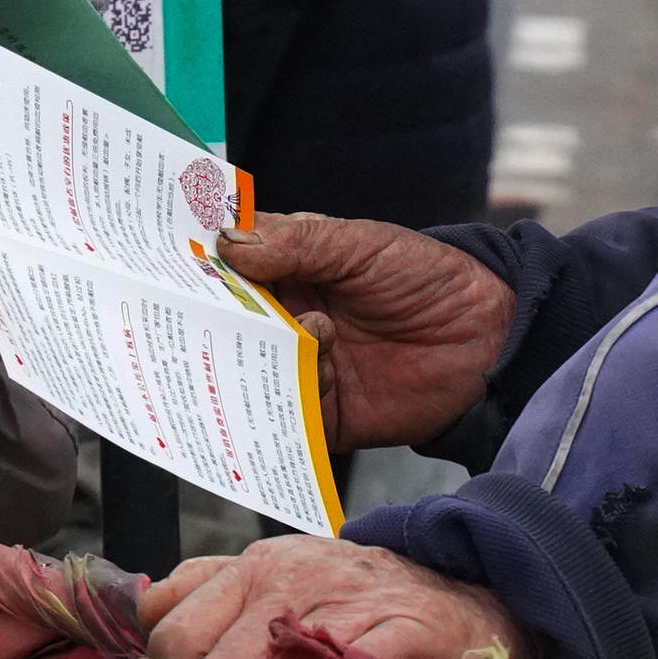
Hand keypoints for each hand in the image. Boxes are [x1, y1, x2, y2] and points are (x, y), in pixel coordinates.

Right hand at [216, 205, 518, 451]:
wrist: (489, 337)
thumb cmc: (429, 278)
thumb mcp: (362, 244)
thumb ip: (297, 242)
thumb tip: (228, 241)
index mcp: (290, 274)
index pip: (230, 272)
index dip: (200, 268)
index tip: (168, 263)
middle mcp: (288, 323)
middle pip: (230, 327)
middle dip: (213, 320)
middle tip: (197, 313)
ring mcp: (304, 370)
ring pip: (252, 372)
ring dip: (255, 358)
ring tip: (288, 336)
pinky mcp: (325, 415)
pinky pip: (288, 417)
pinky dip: (291, 399)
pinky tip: (316, 374)